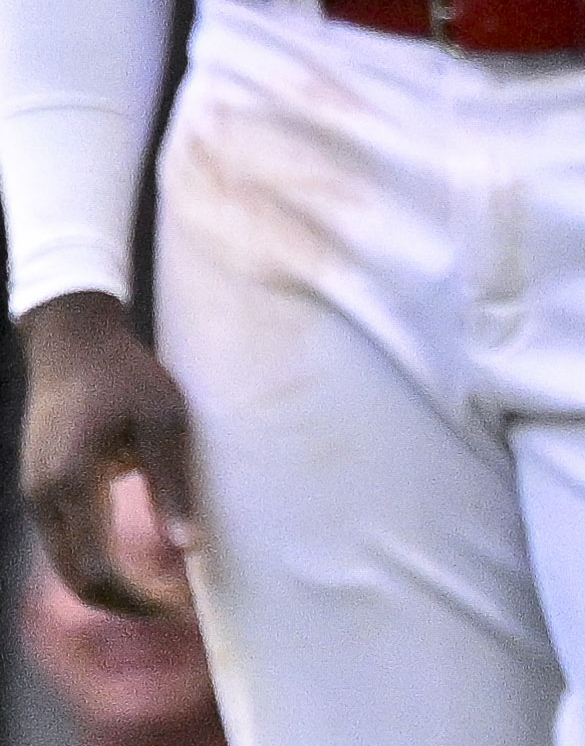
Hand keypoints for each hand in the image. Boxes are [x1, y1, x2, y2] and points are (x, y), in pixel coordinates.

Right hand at [19, 293, 200, 619]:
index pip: (98, 571)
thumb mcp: (165, 420)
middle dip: (127, 603)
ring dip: (113, 586)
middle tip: (179, 605)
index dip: (139, 599)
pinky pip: (66, 544)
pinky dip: (97, 563)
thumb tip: (187, 548)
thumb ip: (172, 485)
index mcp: (73, 484)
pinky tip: (139, 558)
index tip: (182, 603)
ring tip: (166, 587)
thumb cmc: (127, 375)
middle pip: (78, 580)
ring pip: (68, 567)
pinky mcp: (40, 490)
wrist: (73, 341)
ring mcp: (35, 496)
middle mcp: (44, 499)